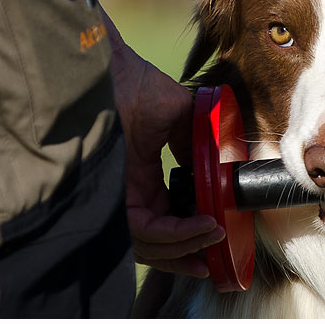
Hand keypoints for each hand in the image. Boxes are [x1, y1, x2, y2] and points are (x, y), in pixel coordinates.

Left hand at [104, 9, 224, 276]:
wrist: (107, 66)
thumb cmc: (135, 82)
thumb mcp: (177, 113)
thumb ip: (194, 139)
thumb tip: (214, 164)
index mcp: (139, 178)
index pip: (163, 221)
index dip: (189, 235)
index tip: (217, 234)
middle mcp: (124, 193)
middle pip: (153, 242)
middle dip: (187, 254)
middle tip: (215, 257)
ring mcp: (115, 196)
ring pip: (148, 243)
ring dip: (187, 245)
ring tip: (214, 234)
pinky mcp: (110, 195)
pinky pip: (143, 230)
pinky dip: (176, 234)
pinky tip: (203, 224)